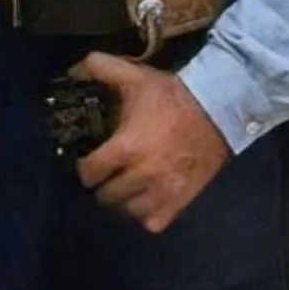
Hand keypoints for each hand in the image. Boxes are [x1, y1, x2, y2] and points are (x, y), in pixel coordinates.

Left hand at [71, 51, 229, 232]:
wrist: (215, 110)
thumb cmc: (169, 96)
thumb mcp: (133, 74)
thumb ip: (98, 67)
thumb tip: (72, 73)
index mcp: (126, 147)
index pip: (90, 173)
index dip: (84, 167)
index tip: (87, 161)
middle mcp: (142, 175)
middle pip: (106, 197)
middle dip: (102, 185)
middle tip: (105, 173)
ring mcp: (162, 192)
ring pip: (128, 212)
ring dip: (122, 200)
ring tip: (123, 186)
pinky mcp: (180, 202)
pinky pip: (153, 222)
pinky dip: (145, 214)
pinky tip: (144, 198)